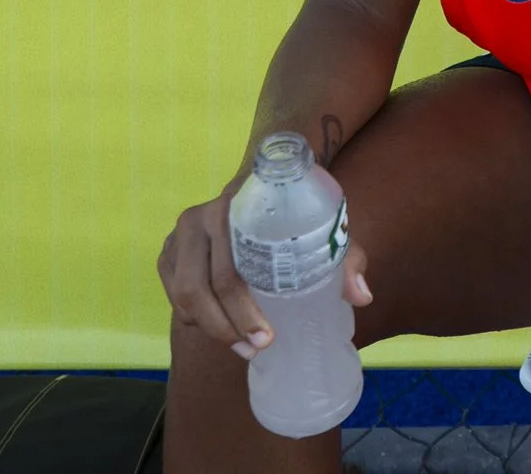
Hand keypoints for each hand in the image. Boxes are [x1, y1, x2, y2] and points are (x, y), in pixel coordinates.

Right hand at [158, 184, 370, 359]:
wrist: (263, 180)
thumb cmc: (295, 208)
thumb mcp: (324, 224)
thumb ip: (346, 256)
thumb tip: (362, 296)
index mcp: (230, 209)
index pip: (228, 272)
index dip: (243, 312)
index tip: (268, 338)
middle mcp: (196, 221)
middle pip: (197, 290)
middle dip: (225, 327)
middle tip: (256, 349)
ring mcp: (177, 238)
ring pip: (182, 297)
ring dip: (209, 328)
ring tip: (243, 347)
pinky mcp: (168, 253)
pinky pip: (174, 295)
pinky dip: (195, 318)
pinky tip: (222, 327)